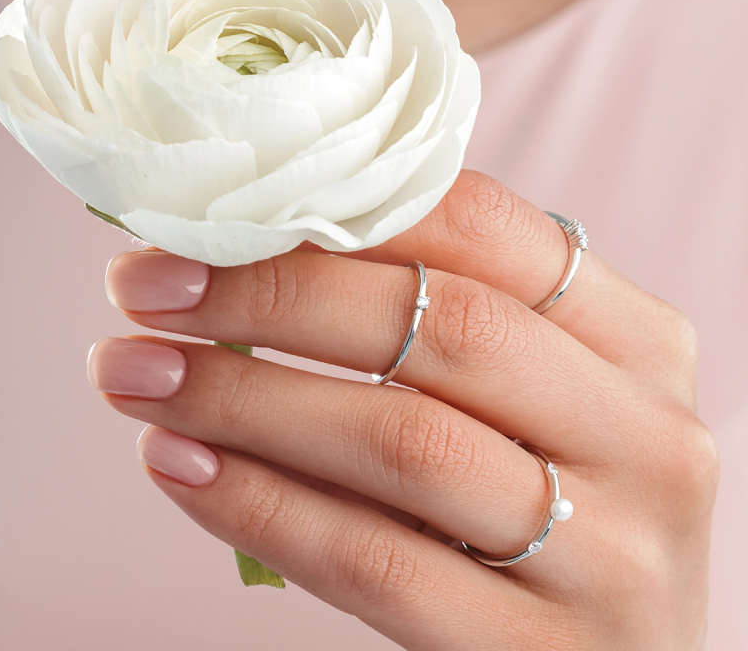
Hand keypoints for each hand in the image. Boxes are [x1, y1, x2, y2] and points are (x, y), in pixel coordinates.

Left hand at [88, 170, 717, 649]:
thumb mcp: (528, 392)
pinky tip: (182, 466)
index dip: (340, 215)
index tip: (212, 219)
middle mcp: (644, 434)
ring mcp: (612, 551)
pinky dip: (264, 507)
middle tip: (150, 287)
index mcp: (637, 340)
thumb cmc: (554, 495)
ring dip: (245, 398)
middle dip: (274, 295)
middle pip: (441, 325)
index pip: (487, 231)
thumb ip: (436, 322)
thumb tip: (258, 251)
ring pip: (403, 442)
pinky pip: (379, 565)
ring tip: (137, 372)